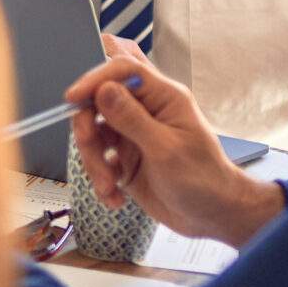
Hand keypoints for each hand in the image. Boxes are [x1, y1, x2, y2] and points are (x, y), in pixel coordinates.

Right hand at [64, 54, 283, 247]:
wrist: (213, 216)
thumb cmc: (204, 180)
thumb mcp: (166, 150)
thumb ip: (132, 118)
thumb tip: (103, 89)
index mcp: (164, 98)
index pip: (123, 70)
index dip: (95, 79)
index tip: (73, 98)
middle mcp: (147, 111)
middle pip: (99, 102)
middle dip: (88, 129)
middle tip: (92, 152)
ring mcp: (134, 135)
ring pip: (95, 134)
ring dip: (94, 162)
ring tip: (109, 185)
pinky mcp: (126, 158)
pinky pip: (99, 160)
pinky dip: (100, 179)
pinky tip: (115, 195)